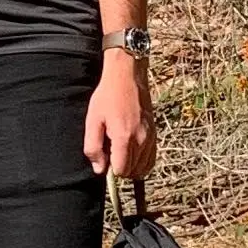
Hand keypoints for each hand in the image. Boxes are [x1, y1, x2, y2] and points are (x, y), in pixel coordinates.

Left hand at [84, 50, 157, 185]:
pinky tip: (131, 153)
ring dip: (131, 166)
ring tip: (120, 150)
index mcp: (124, 137)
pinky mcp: (155, 133)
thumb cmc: (107, 96)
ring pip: (143, 167)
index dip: (110, 170)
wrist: (127, 76)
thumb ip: (93, 147)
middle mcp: (141, 140)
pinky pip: (151, 158)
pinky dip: (142, 162)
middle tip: (110, 152)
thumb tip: (99, 169)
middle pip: (132, 172)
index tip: (105, 159)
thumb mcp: (92, 120)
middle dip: (120, 168)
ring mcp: (150, 137)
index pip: (121, 171)